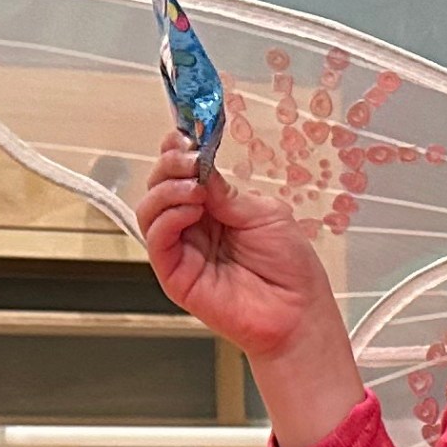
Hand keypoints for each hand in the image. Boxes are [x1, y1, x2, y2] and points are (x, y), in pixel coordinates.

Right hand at [132, 131, 364, 446]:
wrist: (297, 313)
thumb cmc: (290, 269)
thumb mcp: (264, 212)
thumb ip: (226, 191)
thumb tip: (201, 165)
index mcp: (215, 207)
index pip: (183, 171)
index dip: (179, 149)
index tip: (187, 133)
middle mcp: (194, 225)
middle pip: (160, 184)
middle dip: (171, 163)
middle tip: (191, 158)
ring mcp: (182, 249)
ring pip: (149, 209)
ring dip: (167, 188)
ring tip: (195, 188)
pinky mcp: (174, 274)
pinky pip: (156, 239)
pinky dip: (167, 217)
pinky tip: (189, 210)